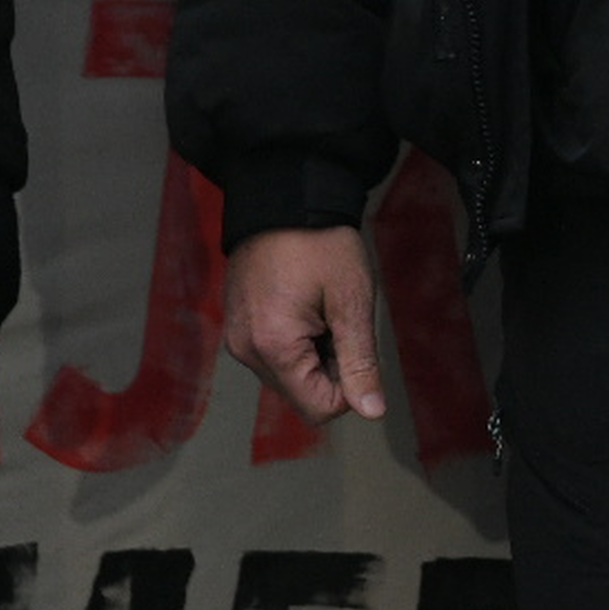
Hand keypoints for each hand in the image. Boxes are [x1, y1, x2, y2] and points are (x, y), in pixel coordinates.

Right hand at [222, 225, 386, 422]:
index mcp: (272, 347)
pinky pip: (275, 354)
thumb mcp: (352, 302)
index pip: (318, 408)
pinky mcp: (239, 326)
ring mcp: (237, 338)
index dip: (351, 388)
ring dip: (316, 354)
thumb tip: (371, 411)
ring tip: (322, 308)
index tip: (356, 345)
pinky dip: (298, 341)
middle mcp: (245, 350)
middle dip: (332, 368)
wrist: (284, 198)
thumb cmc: (322, 243)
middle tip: (340, 320)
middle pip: (302, 393)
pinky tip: (307, 305)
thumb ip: (360, 362)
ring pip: (290, 375)